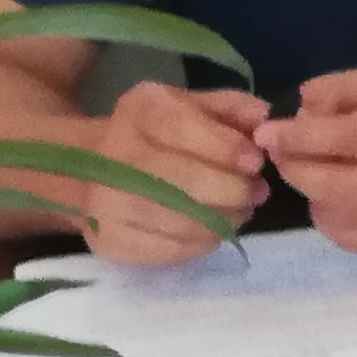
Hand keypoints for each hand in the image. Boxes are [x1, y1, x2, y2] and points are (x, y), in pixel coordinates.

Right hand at [79, 85, 270, 264]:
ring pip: (175, 220)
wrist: (92, 169)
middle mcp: (114, 153)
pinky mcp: (108, 241)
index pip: (182, 128)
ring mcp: (104, 201)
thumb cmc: (159, 134)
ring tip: (240, 213)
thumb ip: (231, 108)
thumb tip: (264, 117)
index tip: (256, 162)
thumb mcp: (192, 106)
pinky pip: (165, 249)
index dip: (224, 148)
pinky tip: (213, 232)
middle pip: (179, 180)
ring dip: (220, 220)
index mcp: (140, 110)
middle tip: (257, 193)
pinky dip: (199, 244)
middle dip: (230, 190)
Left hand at [259, 65, 356, 254]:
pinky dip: (334, 217)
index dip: (298, 137)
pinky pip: (351, 238)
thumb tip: (299, 107)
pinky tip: (343, 198)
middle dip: (297, 170)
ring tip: (324, 172)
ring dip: (315, 194)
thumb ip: (346, 88)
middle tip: (284, 156)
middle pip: (336, 186)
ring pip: (337, 216)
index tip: (266, 134)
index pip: (344, 138)